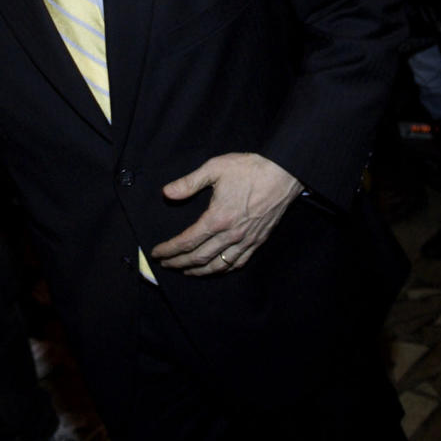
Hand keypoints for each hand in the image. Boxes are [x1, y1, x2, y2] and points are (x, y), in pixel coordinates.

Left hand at [149, 153, 303, 275]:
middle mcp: (231, 234)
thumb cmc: (248, 169)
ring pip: (218, 265)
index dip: (170, 250)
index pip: (187, 242)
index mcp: (217, 218)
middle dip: (179, 263)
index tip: (157, 253)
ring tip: (185, 270)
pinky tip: (215, 269)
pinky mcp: (258, 241)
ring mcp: (246, 240)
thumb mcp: (214, 168)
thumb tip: (166, 193)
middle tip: (166, 264)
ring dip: (199, 271)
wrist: (283, 174)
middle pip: (200, 257)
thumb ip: (188, 183)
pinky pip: (238, 263)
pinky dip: (223, 270)